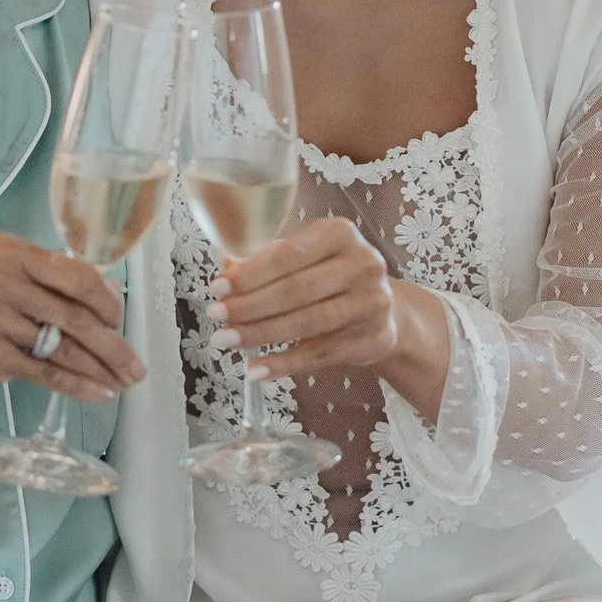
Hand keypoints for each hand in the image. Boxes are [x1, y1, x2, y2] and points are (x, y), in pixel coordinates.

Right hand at [0, 234, 143, 411]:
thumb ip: (39, 281)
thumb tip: (103, 296)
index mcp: (7, 251)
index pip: (74, 274)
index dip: (106, 301)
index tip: (121, 320)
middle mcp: (1, 280)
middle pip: (75, 314)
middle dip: (113, 343)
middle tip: (135, 364)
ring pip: (64, 347)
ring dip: (100, 368)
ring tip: (123, 381)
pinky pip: (45, 373)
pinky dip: (76, 385)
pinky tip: (98, 392)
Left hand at [208, 216, 451, 419]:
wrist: (385, 310)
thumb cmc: (331, 277)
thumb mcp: (304, 258)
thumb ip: (265, 260)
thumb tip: (225, 269)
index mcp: (340, 233)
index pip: (289, 254)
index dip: (250, 274)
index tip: (217, 289)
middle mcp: (363, 263)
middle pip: (296, 290)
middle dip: (250, 306)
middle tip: (216, 317)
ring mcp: (373, 303)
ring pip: (307, 323)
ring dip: (261, 334)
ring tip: (227, 341)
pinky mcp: (375, 338)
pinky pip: (321, 354)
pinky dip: (285, 363)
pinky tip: (257, 368)